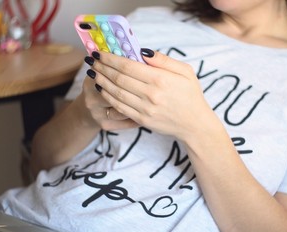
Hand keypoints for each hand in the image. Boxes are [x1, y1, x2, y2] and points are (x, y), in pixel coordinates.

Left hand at [89, 49, 214, 140]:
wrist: (194, 124)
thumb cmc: (191, 95)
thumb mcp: (185, 71)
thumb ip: (163, 60)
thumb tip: (142, 52)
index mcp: (160, 79)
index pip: (128, 66)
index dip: (111, 59)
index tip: (100, 53)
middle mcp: (151, 94)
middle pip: (119, 78)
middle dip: (102, 68)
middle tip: (92, 60)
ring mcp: (145, 109)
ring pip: (116, 93)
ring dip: (102, 81)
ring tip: (93, 72)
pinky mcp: (142, 120)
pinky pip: (120, 107)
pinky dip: (108, 97)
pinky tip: (102, 89)